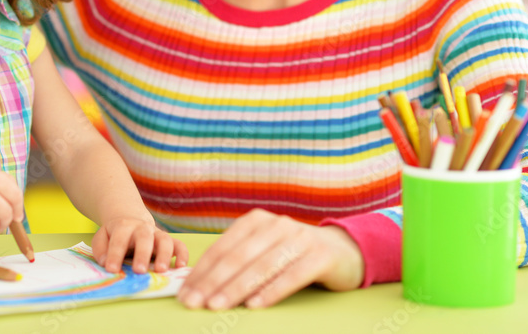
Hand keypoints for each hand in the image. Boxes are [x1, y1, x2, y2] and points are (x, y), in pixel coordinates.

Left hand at [91, 216, 188, 273]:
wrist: (130, 221)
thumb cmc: (115, 235)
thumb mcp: (102, 237)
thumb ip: (101, 249)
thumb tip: (106, 263)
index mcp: (124, 226)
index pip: (119, 239)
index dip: (115, 254)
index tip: (112, 270)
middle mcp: (142, 228)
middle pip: (144, 237)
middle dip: (142, 254)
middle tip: (139, 271)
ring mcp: (157, 234)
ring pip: (165, 240)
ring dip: (164, 255)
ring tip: (161, 270)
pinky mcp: (169, 241)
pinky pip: (179, 245)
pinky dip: (182, 254)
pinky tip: (180, 266)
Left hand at [177, 209, 363, 309]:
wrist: (343, 250)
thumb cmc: (293, 253)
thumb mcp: (264, 249)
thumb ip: (238, 260)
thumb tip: (200, 285)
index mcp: (256, 222)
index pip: (222, 248)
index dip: (202, 271)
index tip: (184, 292)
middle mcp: (276, 225)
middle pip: (237, 257)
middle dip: (212, 282)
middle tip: (193, 303)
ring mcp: (299, 239)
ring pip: (261, 266)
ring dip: (236, 289)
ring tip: (217, 306)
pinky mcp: (320, 256)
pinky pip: (291, 275)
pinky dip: (271, 291)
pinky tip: (254, 305)